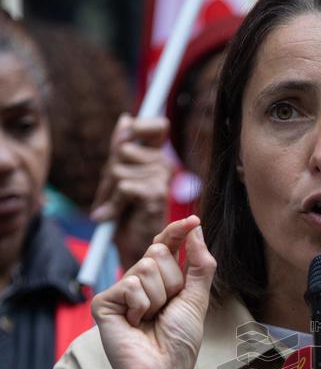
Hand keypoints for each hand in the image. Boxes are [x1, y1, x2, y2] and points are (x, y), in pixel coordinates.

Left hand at [91, 113, 172, 268]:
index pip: (154, 126)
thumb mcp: (119, 176)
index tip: (125, 140)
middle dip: (109, 173)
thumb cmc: (126, 215)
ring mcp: (162, 179)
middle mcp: (165, 165)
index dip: (137, 128)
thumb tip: (126, 119)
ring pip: (118, 169)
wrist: (133, 249)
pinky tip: (111, 217)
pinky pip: (123, 187)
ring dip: (108, 192)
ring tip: (114, 208)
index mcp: (159, 158)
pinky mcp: (155, 195)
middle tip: (111, 195)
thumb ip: (122, 147)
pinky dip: (112, 205)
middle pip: (122, 149)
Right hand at [91, 217, 215, 368]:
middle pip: (158, 252)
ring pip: (146, 267)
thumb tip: (197, 230)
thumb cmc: (178, 345)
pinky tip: (134, 325)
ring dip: (158, 298)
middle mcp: (139, 283)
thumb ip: (199, 265)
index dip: (177, 232)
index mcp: (161, 283)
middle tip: (165, 311)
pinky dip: (141, 305)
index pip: (165, 246)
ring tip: (150, 322)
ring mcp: (120, 292)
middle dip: (172, 281)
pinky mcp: (104, 302)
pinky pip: (131, 284)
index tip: (192, 220)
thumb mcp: (196, 300)